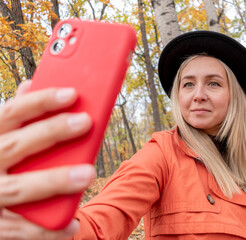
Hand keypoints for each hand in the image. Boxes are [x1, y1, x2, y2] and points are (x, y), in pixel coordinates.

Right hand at [0, 81, 95, 239]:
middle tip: (85, 121)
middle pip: (15, 146)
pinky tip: (72, 225)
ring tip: (88, 173)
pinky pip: (20, 230)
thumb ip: (15, 117)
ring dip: (54, 180)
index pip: (10, 114)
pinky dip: (46, 230)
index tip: (72, 93)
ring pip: (19, 188)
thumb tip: (31, 85)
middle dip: (51, 132)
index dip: (40, 102)